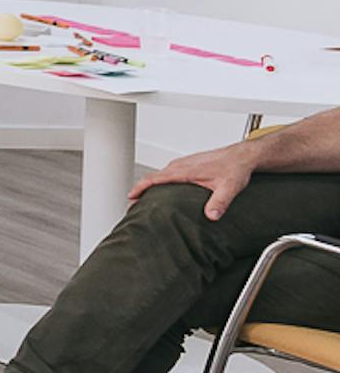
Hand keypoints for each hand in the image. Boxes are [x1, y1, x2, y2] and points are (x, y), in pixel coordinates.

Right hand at [132, 136, 263, 220]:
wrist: (242, 156)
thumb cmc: (235, 168)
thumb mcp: (229, 187)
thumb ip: (219, 202)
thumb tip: (211, 216)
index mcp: (184, 171)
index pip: (154, 178)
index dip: (140, 188)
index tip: (131, 197)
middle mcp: (181, 165)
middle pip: (153, 176)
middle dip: (142, 189)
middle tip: (136, 203)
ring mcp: (184, 163)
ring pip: (161, 174)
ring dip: (151, 184)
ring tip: (147, 197)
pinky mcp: (188, 164)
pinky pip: (168, 171)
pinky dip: (161, 180)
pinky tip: (166, 188)